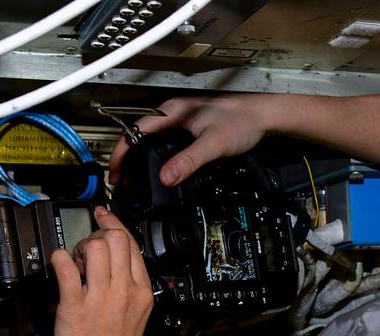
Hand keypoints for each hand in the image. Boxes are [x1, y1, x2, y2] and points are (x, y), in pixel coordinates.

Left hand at [50, 208, 152, 335]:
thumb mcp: (136, 317)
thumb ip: (128, 289)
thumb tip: (111, 266)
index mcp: (142, 292)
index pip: (132, 244)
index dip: (115, 224)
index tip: (103, 215)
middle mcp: (124, 291)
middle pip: (115, 239)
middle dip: (96, 235)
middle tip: (85, 249)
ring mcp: (101, 297)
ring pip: (94, 247)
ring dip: (78, 248)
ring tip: (73, 264)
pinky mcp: (75, 306)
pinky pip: (65, 267)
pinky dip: (58, 259)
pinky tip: (57, 265)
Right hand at [108, 94, 277, 185]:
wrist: (264, 115)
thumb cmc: (243, 120)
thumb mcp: (213, 144)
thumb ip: (189, 161)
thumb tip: (167, 177)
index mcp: (172, 111)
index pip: (136, 131)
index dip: (122, 153)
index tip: (116, 172)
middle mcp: (174, 112)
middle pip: (139, 135)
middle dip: (127, 158)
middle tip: (121, 180)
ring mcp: (182, 119)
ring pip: (152, 138)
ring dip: (140, 157)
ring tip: (134, 176)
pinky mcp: (191, 127)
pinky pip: (165, 141)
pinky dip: (156, 155)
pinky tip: (159, 167)